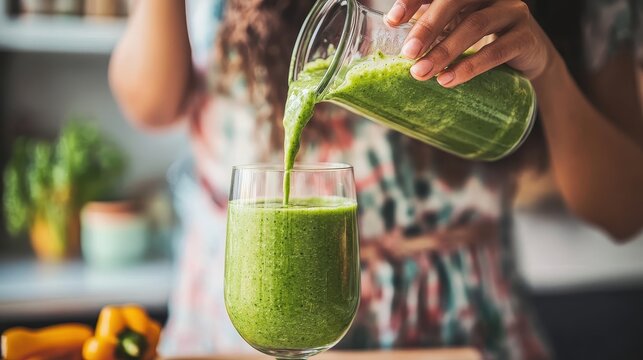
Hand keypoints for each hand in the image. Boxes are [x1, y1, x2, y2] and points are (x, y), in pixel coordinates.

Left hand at [385, 0, 556, 86]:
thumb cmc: (481, 42)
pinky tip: (449, 80)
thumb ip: (430, 29)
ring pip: (475, 26)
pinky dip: (470, 66)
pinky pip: (497, 50)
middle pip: (455, 1)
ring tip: (422, 73)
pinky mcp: (525, 37)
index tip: (392, 21)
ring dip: (444, 51)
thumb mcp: (455, 30)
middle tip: (408, 53)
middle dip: (427, 28)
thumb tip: (390, 37)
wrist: (527, 60)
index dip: (413, 1)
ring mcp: (511, 11)